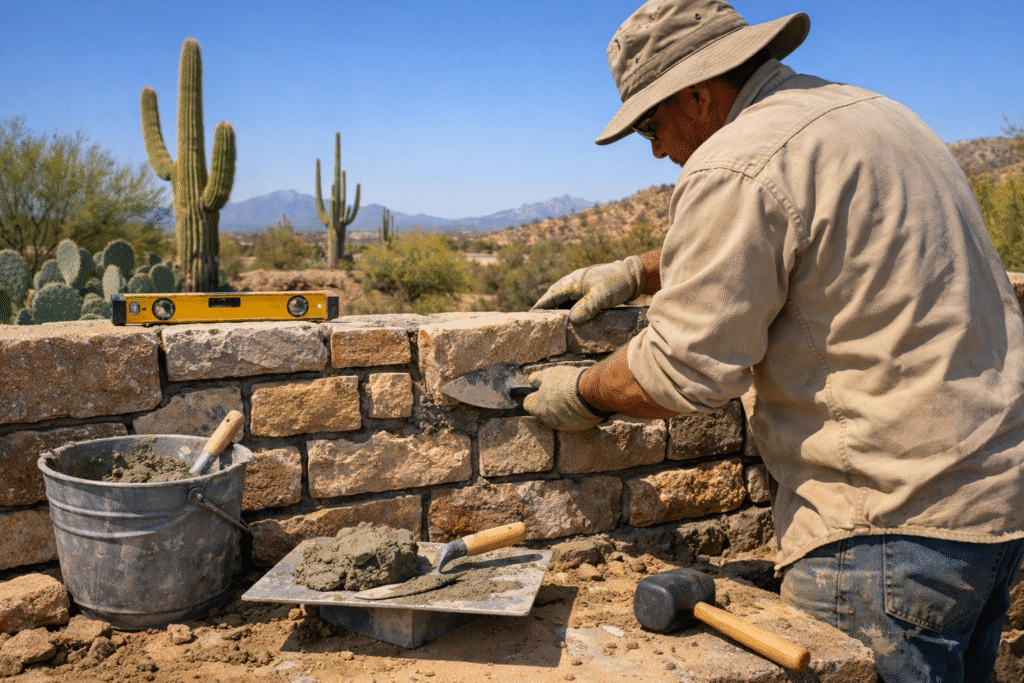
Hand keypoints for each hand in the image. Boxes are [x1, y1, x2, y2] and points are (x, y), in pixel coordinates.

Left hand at [523, 366, 612, 431]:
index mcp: (538, 409)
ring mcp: (563, 425)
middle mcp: (548, 420)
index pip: (528, 404)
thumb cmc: (567, 382)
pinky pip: (573, 420)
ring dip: (562, 408)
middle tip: (559, 390)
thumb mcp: (549, 374)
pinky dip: (575, 413)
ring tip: (572, 396)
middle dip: (549, 402)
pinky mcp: (578, 427)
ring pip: (559, 416)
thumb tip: (531, 380)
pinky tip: (581, 403)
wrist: (590, 393)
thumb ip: (537, 378)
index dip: (533, 395)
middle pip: (544, 411)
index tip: (540, 389)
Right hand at [531, 255, 645, 324]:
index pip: (551, 295)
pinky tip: (570, 319)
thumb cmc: (616, 283)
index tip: (530, 316)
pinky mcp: (589, 291)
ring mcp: (581, 286)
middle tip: (538, 323)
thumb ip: (587, 307)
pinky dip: (568, 309)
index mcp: (572, 282)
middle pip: (555, 297)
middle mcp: (574, 283)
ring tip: (551, 324)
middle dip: (546, 308)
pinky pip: (574, 301)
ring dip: (557, 310)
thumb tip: (572, 320)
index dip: (541, 306)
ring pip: (564, 299)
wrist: (633, 275)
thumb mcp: (601, 296)